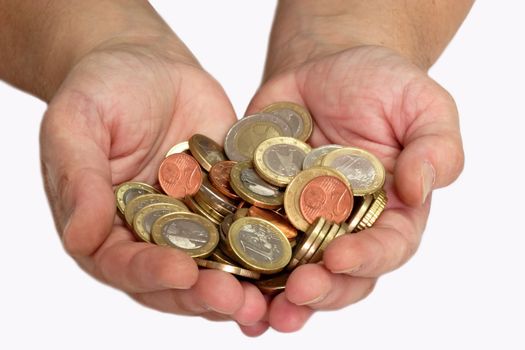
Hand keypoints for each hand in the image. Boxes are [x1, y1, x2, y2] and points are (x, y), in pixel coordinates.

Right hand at [40, 39, 266, 326]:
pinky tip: (295, 264)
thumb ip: (78, 180)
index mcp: (106, 229)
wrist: (150, 65)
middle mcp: (152, 236)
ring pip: (217, 266)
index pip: (123, 264)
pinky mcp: (230, 205)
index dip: (150, 273)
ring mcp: (194, 224)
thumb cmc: (102, 89)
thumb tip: (80, 238)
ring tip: (268, 298)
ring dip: (242, 286)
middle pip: (176, 280)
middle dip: (204, 293)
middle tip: (235, 300)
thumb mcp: (76, 125)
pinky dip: (271, 250)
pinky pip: (250, 231)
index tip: (180, 272)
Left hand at [244, 45, 463, 333]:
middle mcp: (346, 227)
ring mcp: (301, 222)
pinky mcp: (262, 208)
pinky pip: (248, 241)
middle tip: (297, 295)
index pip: (387, 248)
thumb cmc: (381, 83)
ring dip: (276, 296)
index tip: (341, 258)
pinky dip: (238, 267)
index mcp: (391, 212)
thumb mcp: (422, 105)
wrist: (323, 66)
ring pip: (292, 272)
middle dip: (320, 290)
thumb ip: (436, 147)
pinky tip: (223, 285)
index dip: (366, 259)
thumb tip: (419, 189)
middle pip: (338, 275)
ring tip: (259, 312)